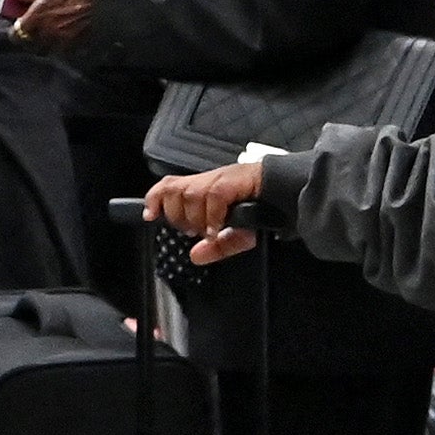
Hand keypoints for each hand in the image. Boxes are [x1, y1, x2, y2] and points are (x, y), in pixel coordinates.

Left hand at [9, 0, 103, 48]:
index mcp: (39, 16)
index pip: (16, 32)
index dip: (16, 28)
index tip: (21, 22)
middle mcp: (48, 33)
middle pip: (31, 43)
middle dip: (31, 36)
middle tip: (38, 24)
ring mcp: (64, 42)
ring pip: (47, 48)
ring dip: (47, 40)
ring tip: (56, 27)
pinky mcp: (79, 47)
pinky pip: (64, 50)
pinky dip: (64, 44)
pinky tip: (71, 32)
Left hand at [143, 161, 268, 262]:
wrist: (284, 190)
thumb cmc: (260, 207)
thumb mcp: (236, 235)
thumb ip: (216, 247)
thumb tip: (195, 256)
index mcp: (203, 187)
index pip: (169, 185)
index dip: (155, 198)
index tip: (149, 216)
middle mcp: (208, 180)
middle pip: (174, 191)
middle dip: (177, 215)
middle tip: (192, 229)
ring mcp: (220, 178)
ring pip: (191, 194)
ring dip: (196, 218)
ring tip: (208, 230)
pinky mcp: (233, 180)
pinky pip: (213, 196)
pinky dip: (212, 215)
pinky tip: (217, 229)